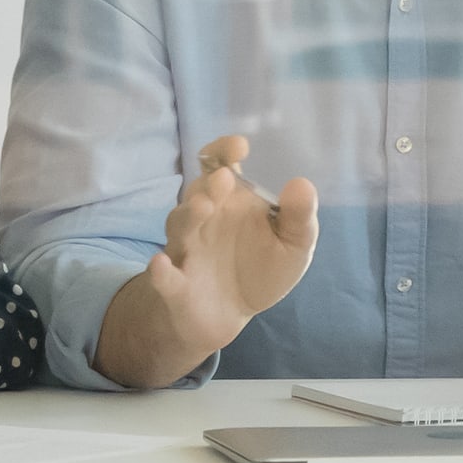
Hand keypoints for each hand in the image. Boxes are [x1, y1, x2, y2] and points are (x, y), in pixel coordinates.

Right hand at [98, 133, 319, 388]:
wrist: (230, 315)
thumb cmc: (261, 269)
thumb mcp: (292, 246)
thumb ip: (298, 218)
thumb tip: (302, 183)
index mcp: (231, 202)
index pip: (219, 166)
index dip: (223, 152)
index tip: (239, 146)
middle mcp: (204, 219)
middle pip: (198, 193)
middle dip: (209, 185)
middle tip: (225, 179)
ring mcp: (187, 250)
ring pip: (180, 228)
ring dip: (189, 216)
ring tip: (203, 207)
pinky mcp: (177, 285)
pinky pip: (164, 277)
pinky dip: (161, 272)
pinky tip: (160, 265)